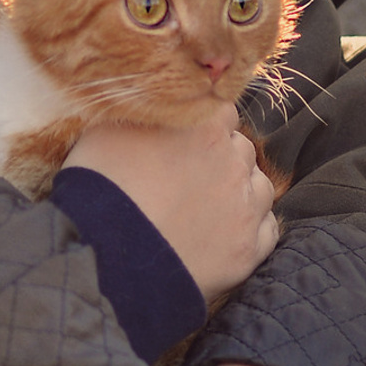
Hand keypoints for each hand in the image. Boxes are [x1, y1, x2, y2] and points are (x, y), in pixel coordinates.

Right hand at [64, 116, 278, 309]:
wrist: (107, 257)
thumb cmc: (98, 188)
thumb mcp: (104, 131)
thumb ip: (139, 113)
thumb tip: (143, 108)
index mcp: (205, 125)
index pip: (221, 111)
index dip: (201, 127)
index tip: (183, 143)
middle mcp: (234, 161)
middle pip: (240, 149)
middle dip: (221, 159)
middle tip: (189, 179)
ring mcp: (246, 207)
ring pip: (259, 187)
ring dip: (241, 192)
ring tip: (208, 209)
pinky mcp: (249, 250)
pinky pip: (267, 230)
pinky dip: (250, 229)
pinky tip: (224, 234)